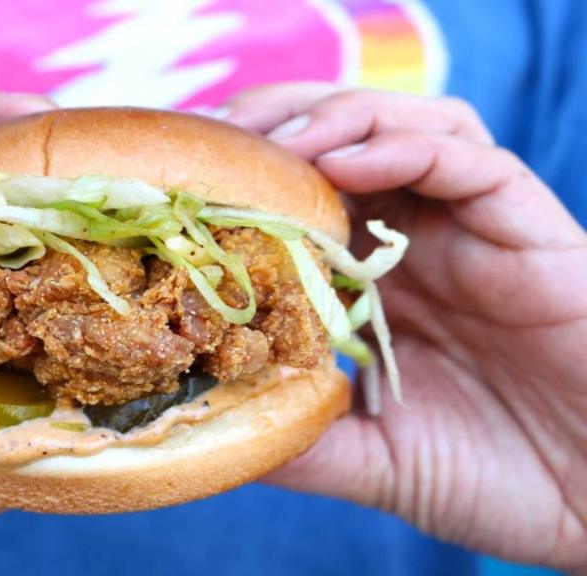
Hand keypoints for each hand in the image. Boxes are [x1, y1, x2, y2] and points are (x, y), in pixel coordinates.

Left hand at [225, 84, 586, 570]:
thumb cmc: (500, 481)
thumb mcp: (375, 460)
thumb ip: (303, 439)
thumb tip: (214, 428)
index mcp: (379, 286)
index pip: (306, 200)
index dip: (249, 180)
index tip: (186, 181)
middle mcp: (421, 245)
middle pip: (346, 142)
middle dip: (278, 126)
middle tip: (217, 138)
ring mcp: (475, 232)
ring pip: (406, 128)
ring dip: (334, 121)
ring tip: (276, 144)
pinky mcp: (530, 230)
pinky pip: (469, 161)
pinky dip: (403, 147)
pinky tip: (345, 162)